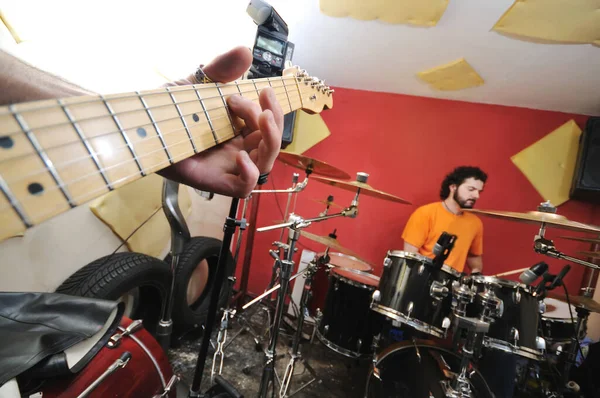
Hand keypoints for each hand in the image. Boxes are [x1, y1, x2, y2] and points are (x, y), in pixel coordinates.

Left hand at [159, 47, 283, 196]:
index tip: (235, 94)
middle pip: (270, 144)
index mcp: (235, 132)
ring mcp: (226, 168)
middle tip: (263, 97)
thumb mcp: (197, 85)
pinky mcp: (213, 182)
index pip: (265, 126)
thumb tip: (246, 50)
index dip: (264, 108)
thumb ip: (221, 70)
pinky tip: (241, 156)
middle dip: (274, 119)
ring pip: (264, 164)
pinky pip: (244, 187)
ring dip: (271, 139)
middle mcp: (234, 150)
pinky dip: (250, 173)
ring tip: (263, 118)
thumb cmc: (166, 110)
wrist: (138, 127)